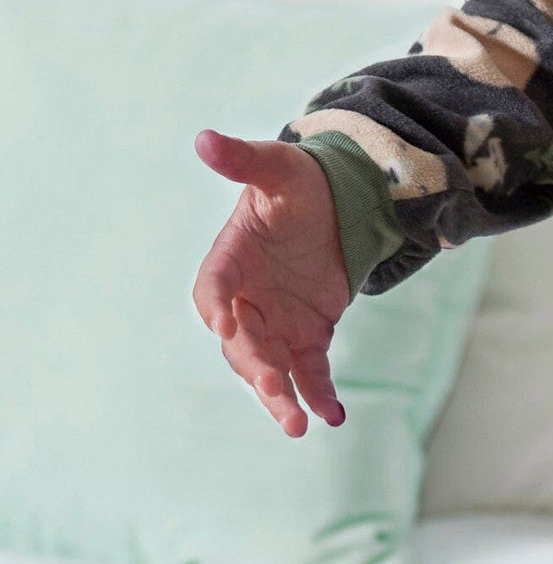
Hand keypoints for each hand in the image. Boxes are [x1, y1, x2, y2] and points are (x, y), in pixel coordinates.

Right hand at [191, 130, 353, 436]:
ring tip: (299, 425)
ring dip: (282, 398)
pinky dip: (318, 395)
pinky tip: (332, 417)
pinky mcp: (307, 335)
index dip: (220, 310)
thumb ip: (244, 160)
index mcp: (228, 263)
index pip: (213, 293)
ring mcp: (274, 324)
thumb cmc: (298, 183)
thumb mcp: (277, 168)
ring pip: (271, 368)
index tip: (229, 325)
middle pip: (241, 343)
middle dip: (254, 367)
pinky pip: (309, 371)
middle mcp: (245, 302)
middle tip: (272, 389)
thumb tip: (205, 138)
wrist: (336, 200)